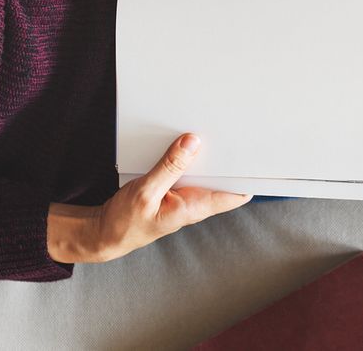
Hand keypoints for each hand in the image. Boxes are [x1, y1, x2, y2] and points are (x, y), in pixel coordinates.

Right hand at [47, 133, 251, 262]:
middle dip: (230, 157)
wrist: (105, 233)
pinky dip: (190, 157)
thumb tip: (192, 142)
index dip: (250, 176)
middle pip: (224, 178)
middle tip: (235, 130)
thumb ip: (169, 167)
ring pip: (207, 172)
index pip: (237, 194)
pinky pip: (189, 170)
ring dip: (209, 154)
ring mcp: (187, 195)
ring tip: (213, 129)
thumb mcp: (145, 192)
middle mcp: (197, 202)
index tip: (258, 154)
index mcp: (196, 207)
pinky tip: (186, 142)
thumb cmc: (125, 223)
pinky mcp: (175, 188)